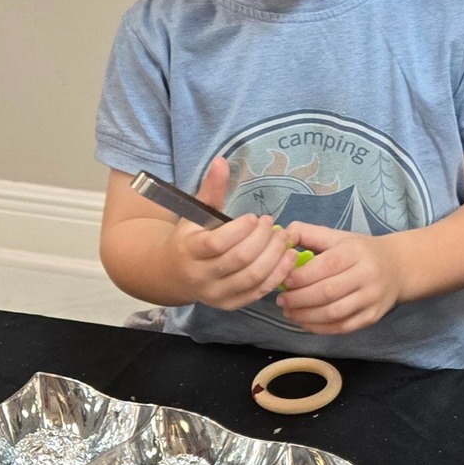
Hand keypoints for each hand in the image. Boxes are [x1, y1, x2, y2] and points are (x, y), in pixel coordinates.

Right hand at [168, 158, 300, 310]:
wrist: (175, 274)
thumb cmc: (190, 238)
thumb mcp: (195, 213)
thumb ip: (211, 189)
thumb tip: (222, 160)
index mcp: (189, 252)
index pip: (217, 244)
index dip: (241, 230)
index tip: (254, 217)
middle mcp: (201, 277)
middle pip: (240, 260)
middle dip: (262, 239)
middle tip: (272, 224)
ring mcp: (216, 294)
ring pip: (253, 277)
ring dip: (275, 256)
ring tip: (283, 237)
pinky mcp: (231, 304)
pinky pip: (260, 292)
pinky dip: (278, 274)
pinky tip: (289, 256)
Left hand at [275, 224, 403, 333]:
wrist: (398, 267)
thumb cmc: (360, 251)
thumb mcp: (338, 237)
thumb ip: (308, 233)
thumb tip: (282, 235)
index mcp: (356, 252)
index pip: (325, 266)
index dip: (300, 276)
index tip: (282, 280)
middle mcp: (367, 275)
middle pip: (327, 292)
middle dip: (298, 299)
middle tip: (281, 300)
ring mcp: (371, 299)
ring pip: (333, 313)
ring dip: (305, 316)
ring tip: (289, 312)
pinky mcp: (372, 317)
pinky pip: (341, 328)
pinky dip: (318, 328)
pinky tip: (304, 321)